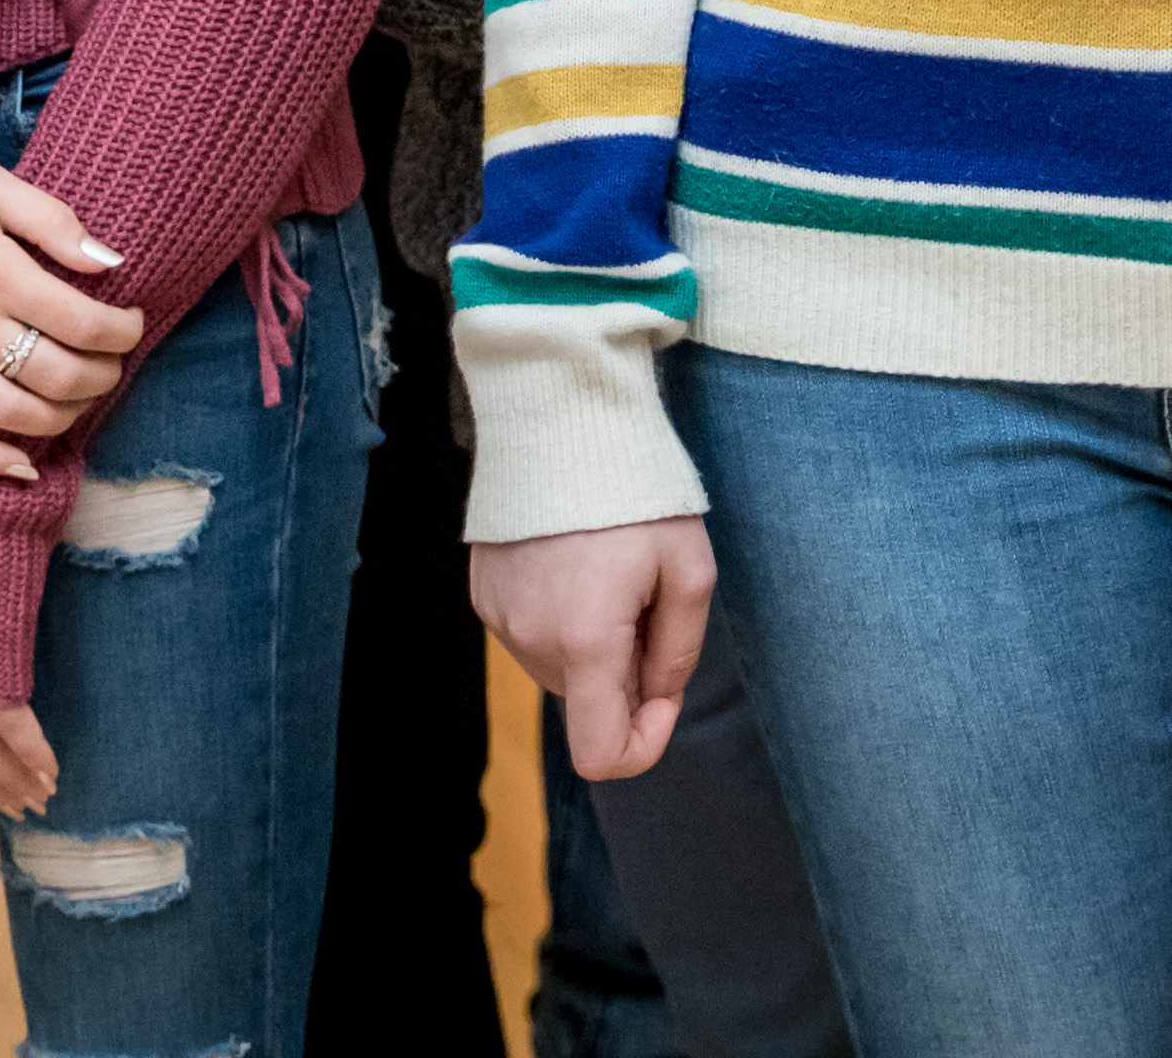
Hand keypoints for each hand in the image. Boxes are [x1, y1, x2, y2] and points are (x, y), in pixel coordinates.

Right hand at [0, 167, 146, 481]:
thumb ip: (51, 219)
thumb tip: (108, 262)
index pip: (81, 321)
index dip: (121, 331)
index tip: (133, 324)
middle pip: (54, 374)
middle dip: (100, 376)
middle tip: (114, 365)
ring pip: (9, 412)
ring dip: (59, 417)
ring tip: (79, 401)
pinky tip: (23, 466)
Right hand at [471, 516, 711, 782]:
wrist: (562, 417)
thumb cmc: (637, 491)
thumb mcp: (689, 570)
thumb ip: (679, 652)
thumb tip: (657, 697)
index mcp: (586, 641)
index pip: (600, 754)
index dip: (642, 746)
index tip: (664, 697)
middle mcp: (530, 638)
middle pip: (586, 702)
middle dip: (624, 675)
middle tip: (646, 604)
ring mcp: (498, 616)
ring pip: (560, 669)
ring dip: (591, 646)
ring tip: (608, 574)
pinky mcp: (482, 591)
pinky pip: (530, 634)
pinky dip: (559, 619)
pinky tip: (575, 563)